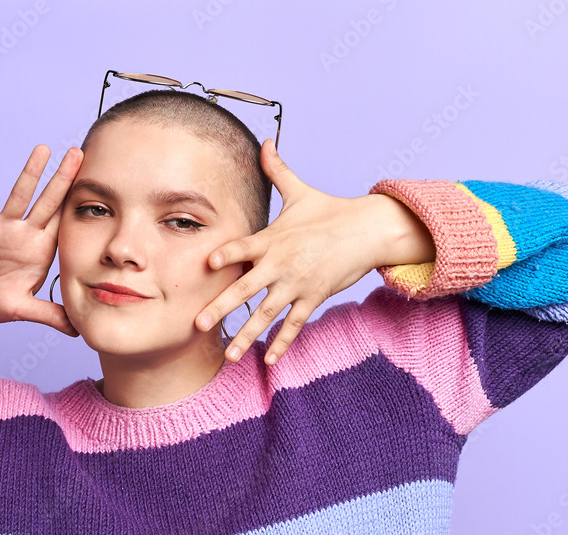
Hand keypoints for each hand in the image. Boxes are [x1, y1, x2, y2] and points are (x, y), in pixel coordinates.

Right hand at [0, 145, 83, 335]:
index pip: (63, 221)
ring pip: (19, 194)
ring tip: (43, 149)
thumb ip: (49, 315)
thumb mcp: (23, 308)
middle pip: (47, 200)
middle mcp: (24, 234)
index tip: (95, 182)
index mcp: (40, 250)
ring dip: (31, 172)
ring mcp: (2, 227)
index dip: (78, 203)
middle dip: (62, 178)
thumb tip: (77, 330)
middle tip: (78, 152)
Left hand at [195, 139, 422, 365]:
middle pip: (246, 289)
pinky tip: (269, 361)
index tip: (207, 264)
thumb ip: (276, 170)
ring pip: (267, 315)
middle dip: (221, 308)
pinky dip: (283, 343)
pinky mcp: (313, 297)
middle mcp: (281, 264)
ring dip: (248, 336)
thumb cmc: (330, 210)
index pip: (243, 247)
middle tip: (198, 325)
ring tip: (230, 356)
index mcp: (273, 238)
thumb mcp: (300, 191)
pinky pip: (295, 324)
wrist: (368, 230)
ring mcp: (298, 284)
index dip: (226, 254)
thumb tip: (265, 141)